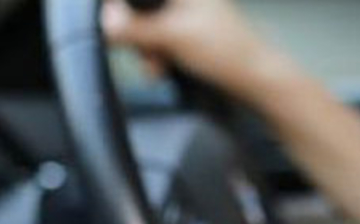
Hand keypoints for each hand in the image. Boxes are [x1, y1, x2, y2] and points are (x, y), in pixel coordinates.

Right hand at [100, 0, 292, 103]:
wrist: (255, 79)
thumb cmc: (224, 51)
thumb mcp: (171, 37)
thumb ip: (133, 28)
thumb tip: (104, 18)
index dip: (123, 9)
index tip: (114, 25)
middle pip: (144, 8)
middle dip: (138, 33)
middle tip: (144, 53)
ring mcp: (191, 13)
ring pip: (151, 25)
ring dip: (147, 48)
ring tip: (156, 68)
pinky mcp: (193, 32)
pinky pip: (164, 38)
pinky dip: (159, 54)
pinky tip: (163, 69)